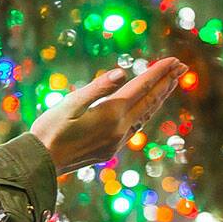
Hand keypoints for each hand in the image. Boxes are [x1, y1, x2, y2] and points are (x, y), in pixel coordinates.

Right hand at [29, 58, 187, 174]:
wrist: (40, 162)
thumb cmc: (49, 129)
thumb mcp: (70, 104)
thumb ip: (97, 88)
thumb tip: (122, 74)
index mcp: (110, 113)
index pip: (141, 88)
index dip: (158, 72)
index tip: (174, 59)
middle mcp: (119, 128)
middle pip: (150, 101)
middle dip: (167, 82)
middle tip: (182, 67)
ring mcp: (117, 141)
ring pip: (146, 115)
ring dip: (159, 98)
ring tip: (170, 84)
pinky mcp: (110, 149)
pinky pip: (136, 127)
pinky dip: (146, 112)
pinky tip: (146, 109)